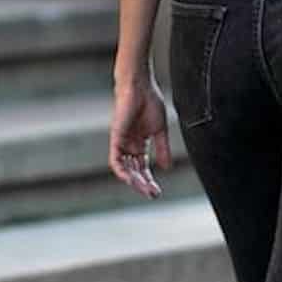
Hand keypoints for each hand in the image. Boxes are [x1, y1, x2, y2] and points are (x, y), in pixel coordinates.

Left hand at [108, 75, 171, 198]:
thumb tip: (166, 168)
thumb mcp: (160, 130)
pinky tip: (130, 179)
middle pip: (134, 171)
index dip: (149, 180)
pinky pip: (115, 159)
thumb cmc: (150, 102)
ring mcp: (122, 142)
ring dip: (134, 181)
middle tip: (153, 194)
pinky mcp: (116, 138)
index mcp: (140, 144)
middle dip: (143, 184)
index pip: (143, 167)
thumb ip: (162, 149)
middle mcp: (129, 145)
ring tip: (145, 189)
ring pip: (125, 168)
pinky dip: (121, 170)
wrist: (140, 86)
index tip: (157, 192)